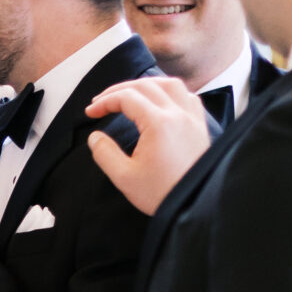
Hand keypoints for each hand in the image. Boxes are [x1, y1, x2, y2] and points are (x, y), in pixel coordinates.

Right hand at [86, 78, 211, 216]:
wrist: (196, 207)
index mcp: (159, 123)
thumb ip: (105, 153)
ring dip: (147, 84)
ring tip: (130, 93)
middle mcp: (178, 114)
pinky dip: (171, 92)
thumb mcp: (124, 177)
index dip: (104, 101)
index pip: (126, 98)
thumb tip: (95, 137)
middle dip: (119, 89)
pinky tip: (162, 101)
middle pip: (146, 85)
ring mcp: (192, 118)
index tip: (90, 112)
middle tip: (102, 101)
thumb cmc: (162, 194)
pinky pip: (188, 97)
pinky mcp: (200, 127)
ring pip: (170, 84)